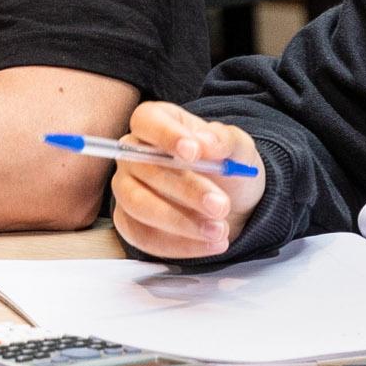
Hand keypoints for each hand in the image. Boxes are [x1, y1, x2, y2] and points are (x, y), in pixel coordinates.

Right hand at [105, 102, 265, 259]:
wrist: (232, 202)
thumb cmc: (227, 166)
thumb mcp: (238, 148)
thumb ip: (224, 141)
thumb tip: (206, 143)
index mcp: (157, 123)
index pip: (147, 120)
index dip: (166, 135)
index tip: (194, 153)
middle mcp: (134, 154)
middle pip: (144, 167)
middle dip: (186, 189)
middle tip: (221, 205)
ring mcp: (127, 189)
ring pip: (138, 204)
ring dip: (179, 221)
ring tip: (219, 230)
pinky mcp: (130, 222)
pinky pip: (143, 236)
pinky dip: (179, 244)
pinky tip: (209, 244)